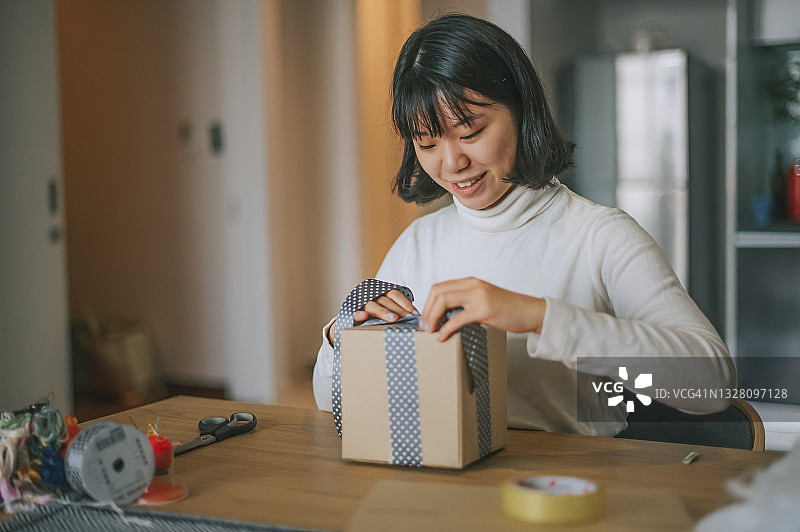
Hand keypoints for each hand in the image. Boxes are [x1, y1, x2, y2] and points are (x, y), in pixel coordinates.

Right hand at [326, 289, 417, 344]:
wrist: (351, 324)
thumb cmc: (373, 318)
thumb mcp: (385, 312)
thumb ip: (397, 312)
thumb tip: (415, 317)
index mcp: (380, 292)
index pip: (395, 294)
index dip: (405, 303)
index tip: (415, 313)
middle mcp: (370, 295)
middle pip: (386, 300)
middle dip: (399, 310)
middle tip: (408, 318)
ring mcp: (360, 303)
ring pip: (373, 305)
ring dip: (383, 312)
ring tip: (393, 319)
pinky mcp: (350, 312)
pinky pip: (355, 312)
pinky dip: (359, 314)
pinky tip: (364, 316)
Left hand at [420, 277, 545, 341]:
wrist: (531, 311)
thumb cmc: (509, 308)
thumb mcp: (483, 299)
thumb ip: (466, 301)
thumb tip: (445, 315)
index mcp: (471, 282)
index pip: (440, 287)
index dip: (428, 302)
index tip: (426, 316)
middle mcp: (473, 285)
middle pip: (438, 292)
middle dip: (427, 310)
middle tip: (425, 325)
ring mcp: (478, 296)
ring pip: (443, 301)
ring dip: (433, 317)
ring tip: (431, 330)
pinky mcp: (484, 310)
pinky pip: (457, 319)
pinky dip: (446, 329)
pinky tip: (443, 337)